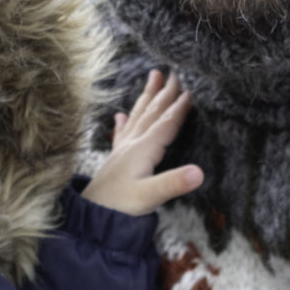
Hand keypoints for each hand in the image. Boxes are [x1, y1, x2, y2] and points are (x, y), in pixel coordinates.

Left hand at [83, 71, 201, 215]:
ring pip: (137, 117)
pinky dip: (123, 122)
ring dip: (147, 97)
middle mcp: (131, 145)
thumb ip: (173, 183)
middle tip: (175, 71)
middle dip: (165, 92)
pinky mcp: (114, 161)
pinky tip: (120, 115)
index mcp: (143, 149)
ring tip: (153, 77)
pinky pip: (121, 134)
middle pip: (152, 113)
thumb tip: (199, 172)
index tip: (192, 89)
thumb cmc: (119, 208)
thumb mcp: (149, 196)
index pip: (166, 123)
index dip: (179, 107)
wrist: (90, 218)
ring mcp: (121, 151)